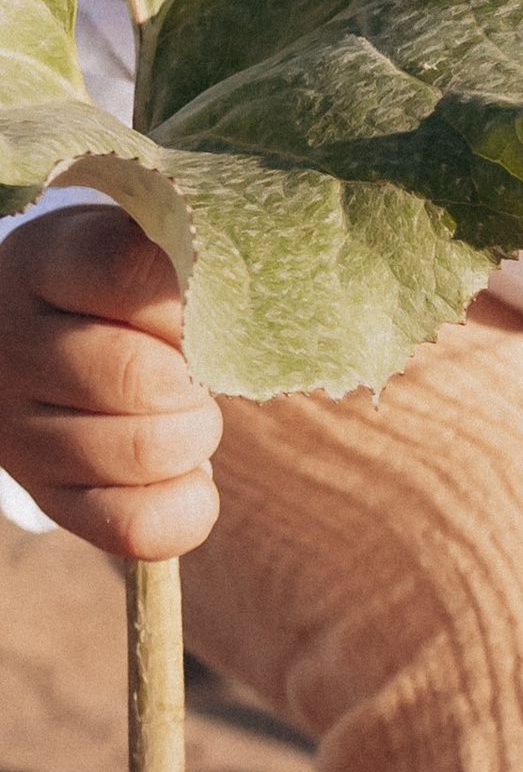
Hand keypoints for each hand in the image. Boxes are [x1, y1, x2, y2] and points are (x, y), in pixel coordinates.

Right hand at [0, 204, 217, 557]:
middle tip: (196, 371)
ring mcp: (22, 431)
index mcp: (43, 263)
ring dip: (195, 437)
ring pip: (142, 452)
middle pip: (139, 376)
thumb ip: (186, 249)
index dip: (192, 300)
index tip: (199, 304)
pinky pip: (136, 526)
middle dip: (197, 379)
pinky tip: (189, 474)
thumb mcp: (139, 245)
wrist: (54, 342)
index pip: (129, 274)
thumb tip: (249, 277)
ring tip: (184, 413)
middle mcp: (14, 347)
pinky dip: (187, 506)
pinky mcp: (50, 498)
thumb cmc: (122, 291)